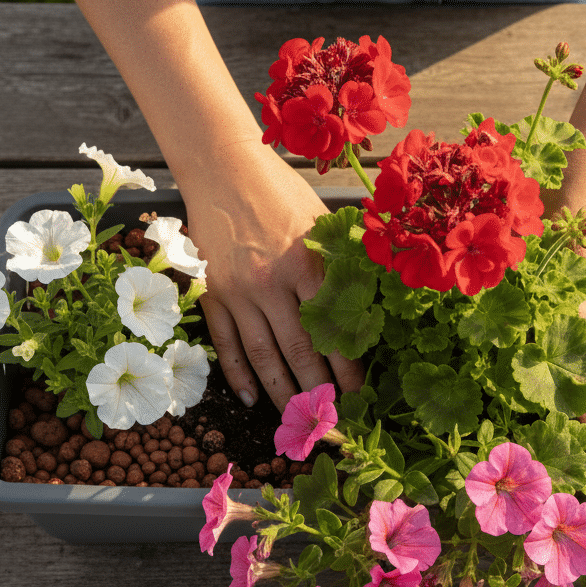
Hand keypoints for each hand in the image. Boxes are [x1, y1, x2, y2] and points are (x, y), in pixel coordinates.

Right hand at [181, 138, 363, 410]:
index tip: (358, 394)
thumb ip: (343, 261)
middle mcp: (272, 282)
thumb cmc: (281, 190)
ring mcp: (238, 291)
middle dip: (319, 390)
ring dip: (282, 391)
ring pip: (263, 354)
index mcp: (307, 264)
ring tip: (296, 418)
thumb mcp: (322, 220)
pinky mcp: (212, 292)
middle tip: (332, 419)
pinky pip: (226, 343)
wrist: (222, 167)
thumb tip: (373, 303)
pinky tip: (251, 398)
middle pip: (300, 350)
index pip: (333, 329)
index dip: (347, 367)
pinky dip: (237, 373)